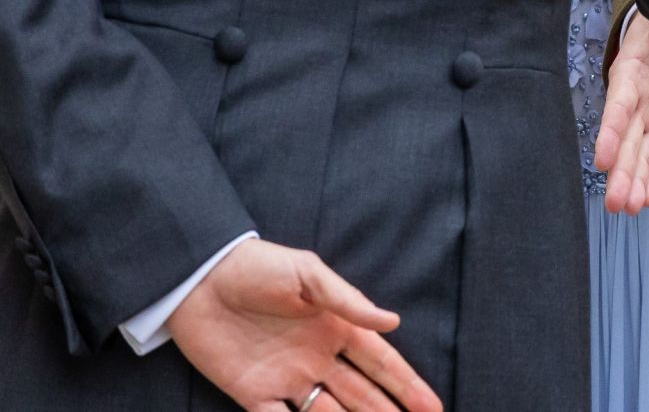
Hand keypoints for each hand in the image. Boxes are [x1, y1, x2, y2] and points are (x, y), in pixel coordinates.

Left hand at [166, 238, 440, 411]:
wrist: (199, 281)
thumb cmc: (259, 267)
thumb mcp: (308, 274)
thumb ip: (349, 301)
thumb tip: (394, 322)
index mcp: (336, 328)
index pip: (382, 364)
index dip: (408, 386)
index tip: (433, 407)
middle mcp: (319, 358)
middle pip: (363, 395)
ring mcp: (287, 379)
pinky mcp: (252, 395)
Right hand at [595, 13, 648, 214]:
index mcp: (626, 78)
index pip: (617, 108)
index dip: (610, 133)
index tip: (602, 159)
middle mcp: (633, 105)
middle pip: (626, 143)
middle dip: (621, 173)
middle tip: (616, 203)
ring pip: (641, 156)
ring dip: (635, 182)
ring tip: (630, 208)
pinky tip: (646, 198)